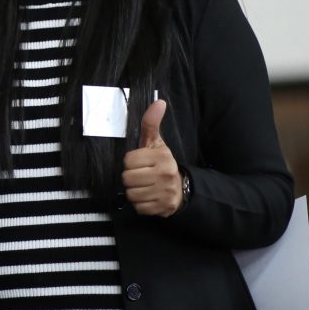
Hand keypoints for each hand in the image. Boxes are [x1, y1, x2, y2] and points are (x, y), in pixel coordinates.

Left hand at [122, 99, 182, 216]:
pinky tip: (149, 196)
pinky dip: (140, 204)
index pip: (128, 160)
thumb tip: (159, 102)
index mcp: (162, 157)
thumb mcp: (157, 143)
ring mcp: (164, 193)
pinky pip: (138, 207)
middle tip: (142, 175)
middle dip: (131, 177)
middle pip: (127, 178)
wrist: (181, 189)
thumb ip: (151, 124)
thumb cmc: (162, 164)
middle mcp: (165, 175)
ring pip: (131, 194)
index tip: (140, 163)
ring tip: (145, 186)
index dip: (131, 162)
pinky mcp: (162, 208)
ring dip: (135, 191)